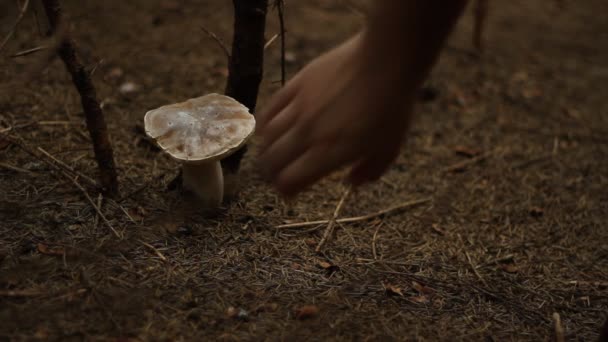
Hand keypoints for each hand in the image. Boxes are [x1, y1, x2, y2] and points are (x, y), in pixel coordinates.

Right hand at [257, 33, 414, 196]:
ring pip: (268, 137)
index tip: (288, 192)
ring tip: (270, 154)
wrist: (385, 61)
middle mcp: (308, 133)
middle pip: (273, 161)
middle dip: (271, 174)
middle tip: (276, 176)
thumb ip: (369, 172)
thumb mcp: (389, 148)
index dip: (285, 190)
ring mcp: (299, 108)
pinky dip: (264, 123)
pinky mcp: (296, 85)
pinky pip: (271, 109)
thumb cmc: (392, 107)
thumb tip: (350, 183)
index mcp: (329, 153)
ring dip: (266, 150)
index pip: (290, 180)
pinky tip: (266, 129)